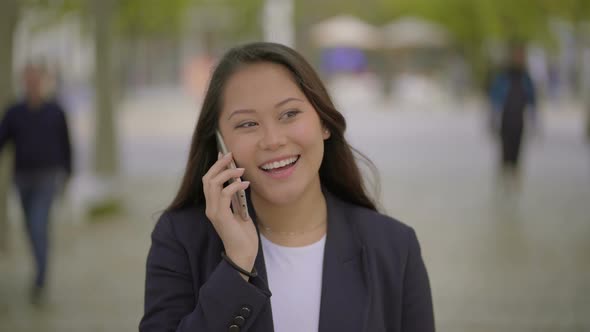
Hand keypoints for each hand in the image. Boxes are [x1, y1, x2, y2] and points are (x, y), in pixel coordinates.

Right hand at [202, 152, 257, 279]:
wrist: (243, 253)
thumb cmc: (243, 234)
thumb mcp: (240, 212)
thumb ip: (237, 199)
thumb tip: (240, 182)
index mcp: (213, 206)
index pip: (208, 181)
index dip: (215, 166)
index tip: (224, 154)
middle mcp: (210, 207)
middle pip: (207, 179)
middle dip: (219, 165)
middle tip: (231, 156)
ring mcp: (213, 212)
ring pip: (213, 184)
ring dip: (227, 173)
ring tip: (241, 170)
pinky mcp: (220, 216)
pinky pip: (224, 194)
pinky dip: (235, 185)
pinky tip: (245, 183)